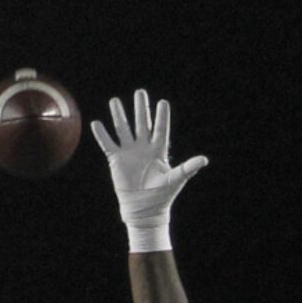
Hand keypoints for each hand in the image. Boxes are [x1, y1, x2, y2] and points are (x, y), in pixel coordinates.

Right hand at [90, 90, 207, 250]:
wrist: (143, 210)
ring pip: (123, 129)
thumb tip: (205, 160)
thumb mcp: (176, 179)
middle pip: (141, 123)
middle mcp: (143, 148)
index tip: (163, 103)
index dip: (161, 116)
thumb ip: (188, 167)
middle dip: (141, 108)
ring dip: (119, 115)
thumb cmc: (162, 196)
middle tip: (140, 92)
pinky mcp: (116, 160)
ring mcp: (129, 153)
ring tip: (115, 100)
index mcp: (158, 151)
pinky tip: (96, 123)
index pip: (160, 129)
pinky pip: (108, 144)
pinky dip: (102, 134)